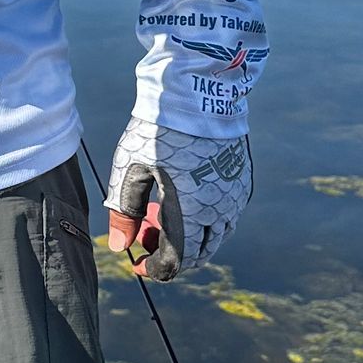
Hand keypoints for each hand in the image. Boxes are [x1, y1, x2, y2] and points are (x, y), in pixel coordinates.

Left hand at [106, 123, 252, 280]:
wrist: (197, 93)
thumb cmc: (158, 128)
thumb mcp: (131, 167)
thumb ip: (125, 210)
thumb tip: (121, 245)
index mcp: (190, 211)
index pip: (176, 262)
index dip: (154, 269)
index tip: (136, 260)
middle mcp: (218, 210)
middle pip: (199, 254)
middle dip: (170, 253)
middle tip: (146, 232)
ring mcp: (234, 197)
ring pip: (216, 237)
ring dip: (190, 238)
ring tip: (162, 212)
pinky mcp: (242, 182)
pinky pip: (227, 216)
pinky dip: (206, 220)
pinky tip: (185, 199)